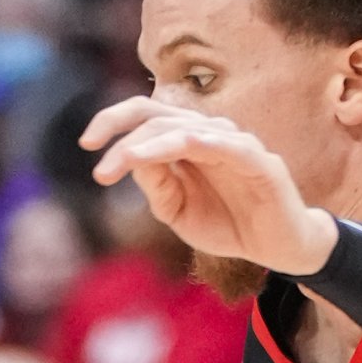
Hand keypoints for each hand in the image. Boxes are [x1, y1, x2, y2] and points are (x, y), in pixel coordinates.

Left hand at [80, 97, 337, 275]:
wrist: (275, 249)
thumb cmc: (227, 224)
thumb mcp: (178, 212)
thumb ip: (156, 186)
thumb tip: (130, 159)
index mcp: (186, 141)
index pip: (146, 114)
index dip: (113, 120)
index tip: (86, 144)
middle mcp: (209, 133)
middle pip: (159, 117)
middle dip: (123, 139)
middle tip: (100, 170)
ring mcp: (235, 143)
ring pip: (186, 130)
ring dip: (151, 145)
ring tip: (125, 161)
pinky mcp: (260, 161)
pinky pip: (230, 145)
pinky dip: (206, 142)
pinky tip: (185, 145)